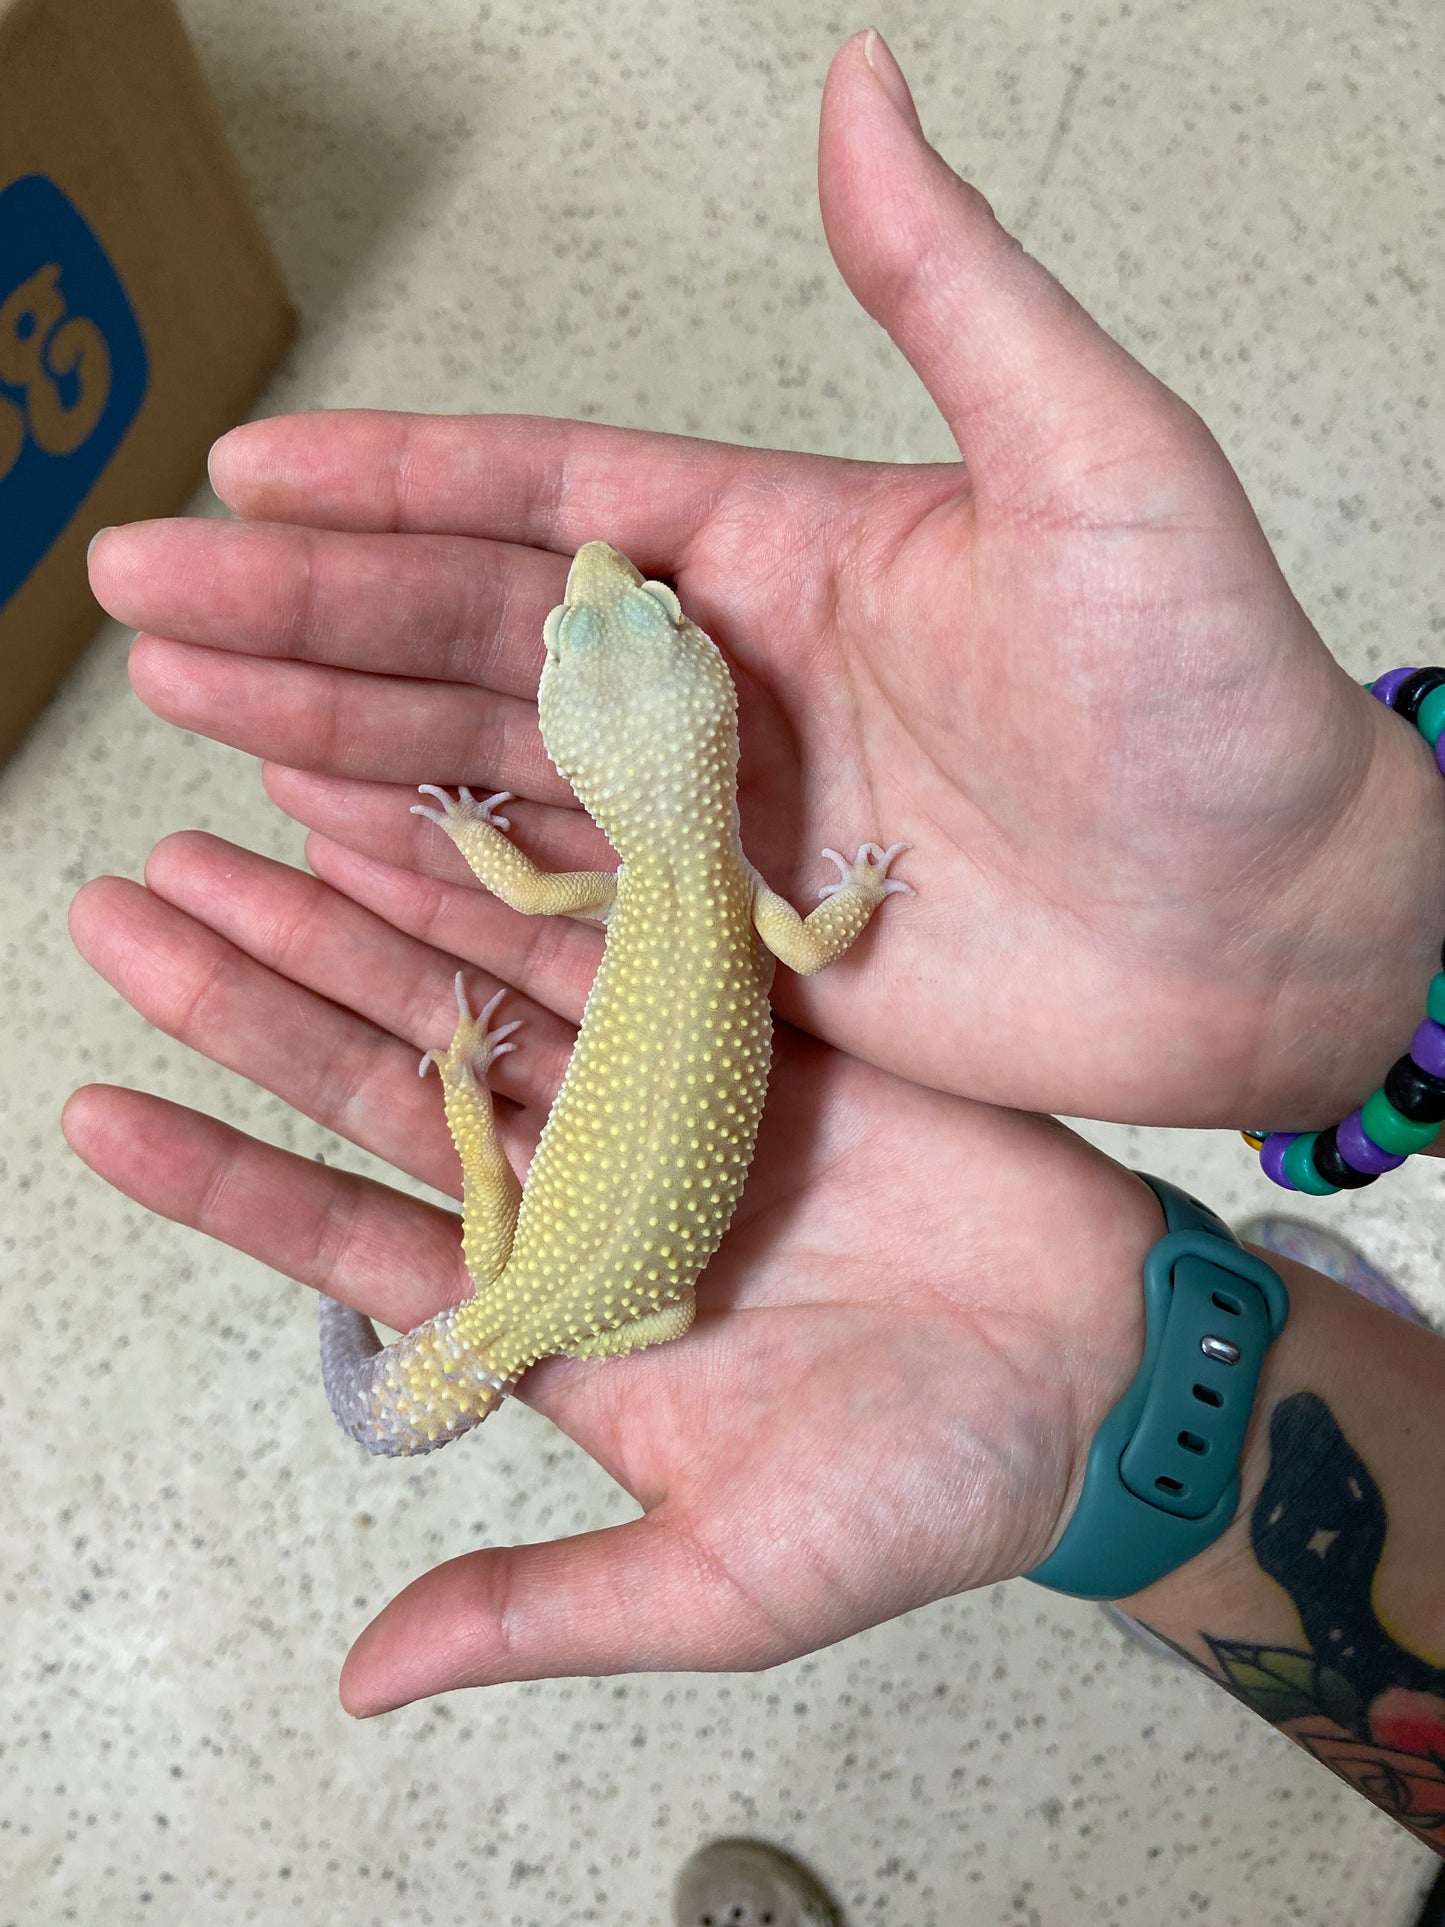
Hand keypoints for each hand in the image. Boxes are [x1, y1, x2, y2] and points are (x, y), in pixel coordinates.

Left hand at [63, 828, 1158, 1711]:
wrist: (1098, 1375)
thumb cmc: (924, 1495)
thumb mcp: (724, 1579)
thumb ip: (543, 1606)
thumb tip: (366, 1681)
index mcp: (562, 1315)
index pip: (353, 1237)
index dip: (226, 1176)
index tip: (96, 1113)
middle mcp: (590, 1190)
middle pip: (388, 1082)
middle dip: (253, 1001)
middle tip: (126, 914)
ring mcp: (666, 1093)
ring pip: (477, 987)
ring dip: (352, 917)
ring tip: (222, 844)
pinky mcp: (753, 1016)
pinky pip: (611, 929)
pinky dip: (519, 876)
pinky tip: (421, 818)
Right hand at [84, 32, 1444, 1131]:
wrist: (1275, 929)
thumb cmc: (1218, 696)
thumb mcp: (1098, 464)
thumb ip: (954, 296)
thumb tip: (858, 87)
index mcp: (784, 549)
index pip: (545, 498)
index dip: (392, 486)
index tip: (248, 473)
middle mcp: (731, 677)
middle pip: (475, 631)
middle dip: (308, 612)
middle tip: (147, 596)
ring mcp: (723, 816)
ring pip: (491, 759)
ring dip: (336, 729)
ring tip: (189, 697)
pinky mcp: (735, 943)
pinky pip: (557, 898)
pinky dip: (439, 867)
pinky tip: (326, 830)